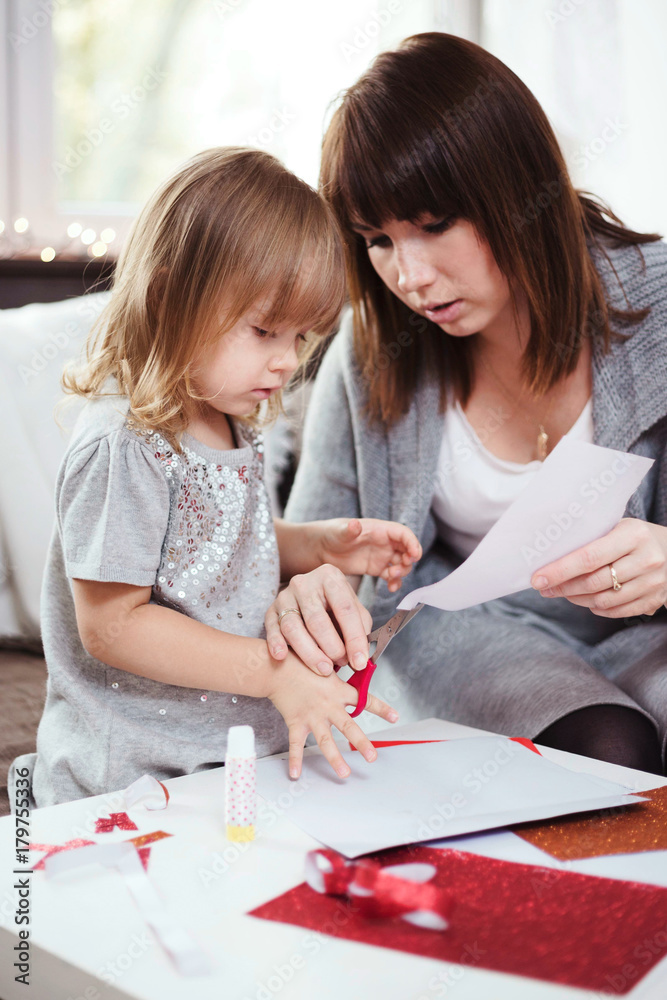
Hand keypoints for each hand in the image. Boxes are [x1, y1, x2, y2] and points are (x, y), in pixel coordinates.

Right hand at [265, 564, 372, 673]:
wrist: (309, 595)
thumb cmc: (334, 605)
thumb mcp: (353, 609)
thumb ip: (360, 629)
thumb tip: (361, 658)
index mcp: (330, 577)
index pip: (345, 609)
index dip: (354, 638)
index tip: (360, 661)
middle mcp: (305, 583)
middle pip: (317, 620)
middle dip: (331, 647)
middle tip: (341, 664)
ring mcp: (285, 596)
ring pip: (293, 626)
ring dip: (309, 652)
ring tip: (323, 668)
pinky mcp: (270, 610)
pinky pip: (272, 628)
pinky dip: (276, 643)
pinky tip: (282, 656)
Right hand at [266, 647, 398, 778]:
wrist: (277, 667)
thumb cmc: (302, 661)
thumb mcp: (326, 662)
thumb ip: (341, 670)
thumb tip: (356, 665)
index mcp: (338, 690)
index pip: (365, 700)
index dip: (381, 708)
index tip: (395, 717)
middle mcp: (328, 705)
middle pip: (348, 726)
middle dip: (362, 742)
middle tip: (372, 757)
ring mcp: (312, 716)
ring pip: (326, 740)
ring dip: (335, 758)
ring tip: (345, 773)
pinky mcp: (296, 722)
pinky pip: (295, 744)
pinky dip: (295, 760)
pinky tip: (295, 774)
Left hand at [315, 518, 422, 593]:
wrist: (322, 549)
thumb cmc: (332, 534)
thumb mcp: (339, 532)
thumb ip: (349, 529)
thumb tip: (354, 524)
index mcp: (380, 529)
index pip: (403, 533)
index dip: (412, 542)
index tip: (415, 555)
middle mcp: (384, 542)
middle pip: (406, 549)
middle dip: (409, 560)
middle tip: (399, 569)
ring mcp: (382, 556)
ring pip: (401, 564)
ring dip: (402, 572)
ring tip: (391, 577)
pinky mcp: (377, 568)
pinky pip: (392, 575)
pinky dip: (395, 582)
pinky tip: (391, 588)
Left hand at [531, 518, 666, 617]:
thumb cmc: (636, 537)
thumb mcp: (618, 527)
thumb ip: (591, 538)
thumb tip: (549, 555)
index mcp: (633, 535)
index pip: (589, 557)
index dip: (560, 570)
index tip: (538, 578)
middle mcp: (646, 559)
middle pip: (593, 582)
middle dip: (563, 587)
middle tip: (544, 587)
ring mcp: (652, 583)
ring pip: (603, 600)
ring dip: (576, 599)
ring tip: (563, 592)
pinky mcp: (654, 600)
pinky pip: (616, 611)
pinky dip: (596, 608)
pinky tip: (585, 600)